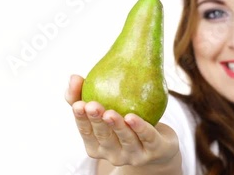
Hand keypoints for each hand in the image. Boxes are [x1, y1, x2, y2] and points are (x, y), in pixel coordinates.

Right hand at [64, 75, 178, 166]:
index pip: (86, 132)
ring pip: (125, 139)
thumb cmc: (126, 123)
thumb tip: (73, 77)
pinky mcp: (154, 151)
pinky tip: (132, 117)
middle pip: (104, 137)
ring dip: (116, 126)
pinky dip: (139, 128)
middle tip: (92, 106)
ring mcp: (134, 155)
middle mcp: (113, 154)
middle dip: (96, 121)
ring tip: (109, 113)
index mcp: (98, 145)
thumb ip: (87, 95)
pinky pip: (147, 138)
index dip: (81, 120)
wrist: (160, 145)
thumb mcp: (107, 109)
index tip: (78, 104)